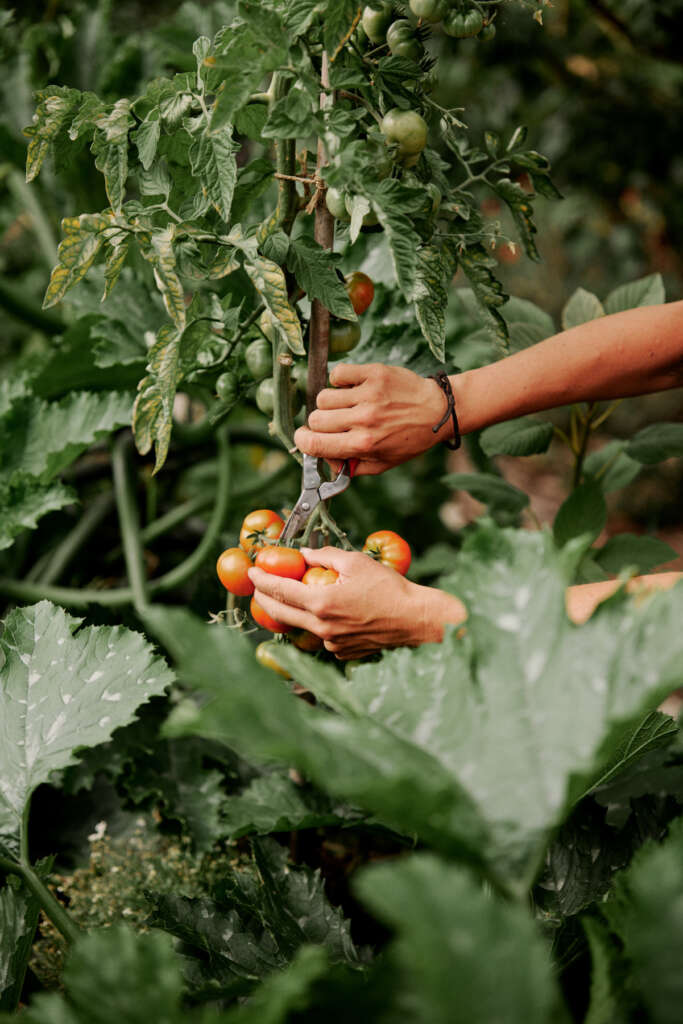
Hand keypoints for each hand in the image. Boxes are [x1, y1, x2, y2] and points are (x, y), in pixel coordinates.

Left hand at [248, 546, 466, 658]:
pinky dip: (318, 624)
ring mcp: (332, 644)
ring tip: (288, 599)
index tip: (251, 573)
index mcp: (321, 603)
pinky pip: (322, 637)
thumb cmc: (389, 588)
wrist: (416, 619)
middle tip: (258, 588)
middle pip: (282, 614)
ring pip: (302, 627)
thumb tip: (305, 555)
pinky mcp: (343, 652)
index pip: (280, 591)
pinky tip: (326, 614)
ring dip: (292, 613)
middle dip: (265, 600)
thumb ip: (325, 556)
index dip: (262, 581)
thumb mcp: (355, 562)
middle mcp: (321, 628)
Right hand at [293, 364, 451, 474]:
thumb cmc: (410, 439)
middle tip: (335, 424)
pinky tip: (352, 388)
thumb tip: (326, 462)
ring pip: (323, 397)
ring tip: (347, 406)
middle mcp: (364, 419)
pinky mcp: (374, 373)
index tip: (307, 438)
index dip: (304, 441)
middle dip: (320, 424)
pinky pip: (337, 374)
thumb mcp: (384, 463)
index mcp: (364, 444)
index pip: (314, 443)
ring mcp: (368, 394)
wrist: (438, 410)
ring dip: (330, 403)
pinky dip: (339, 381)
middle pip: (315, 419)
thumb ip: (352, 467)